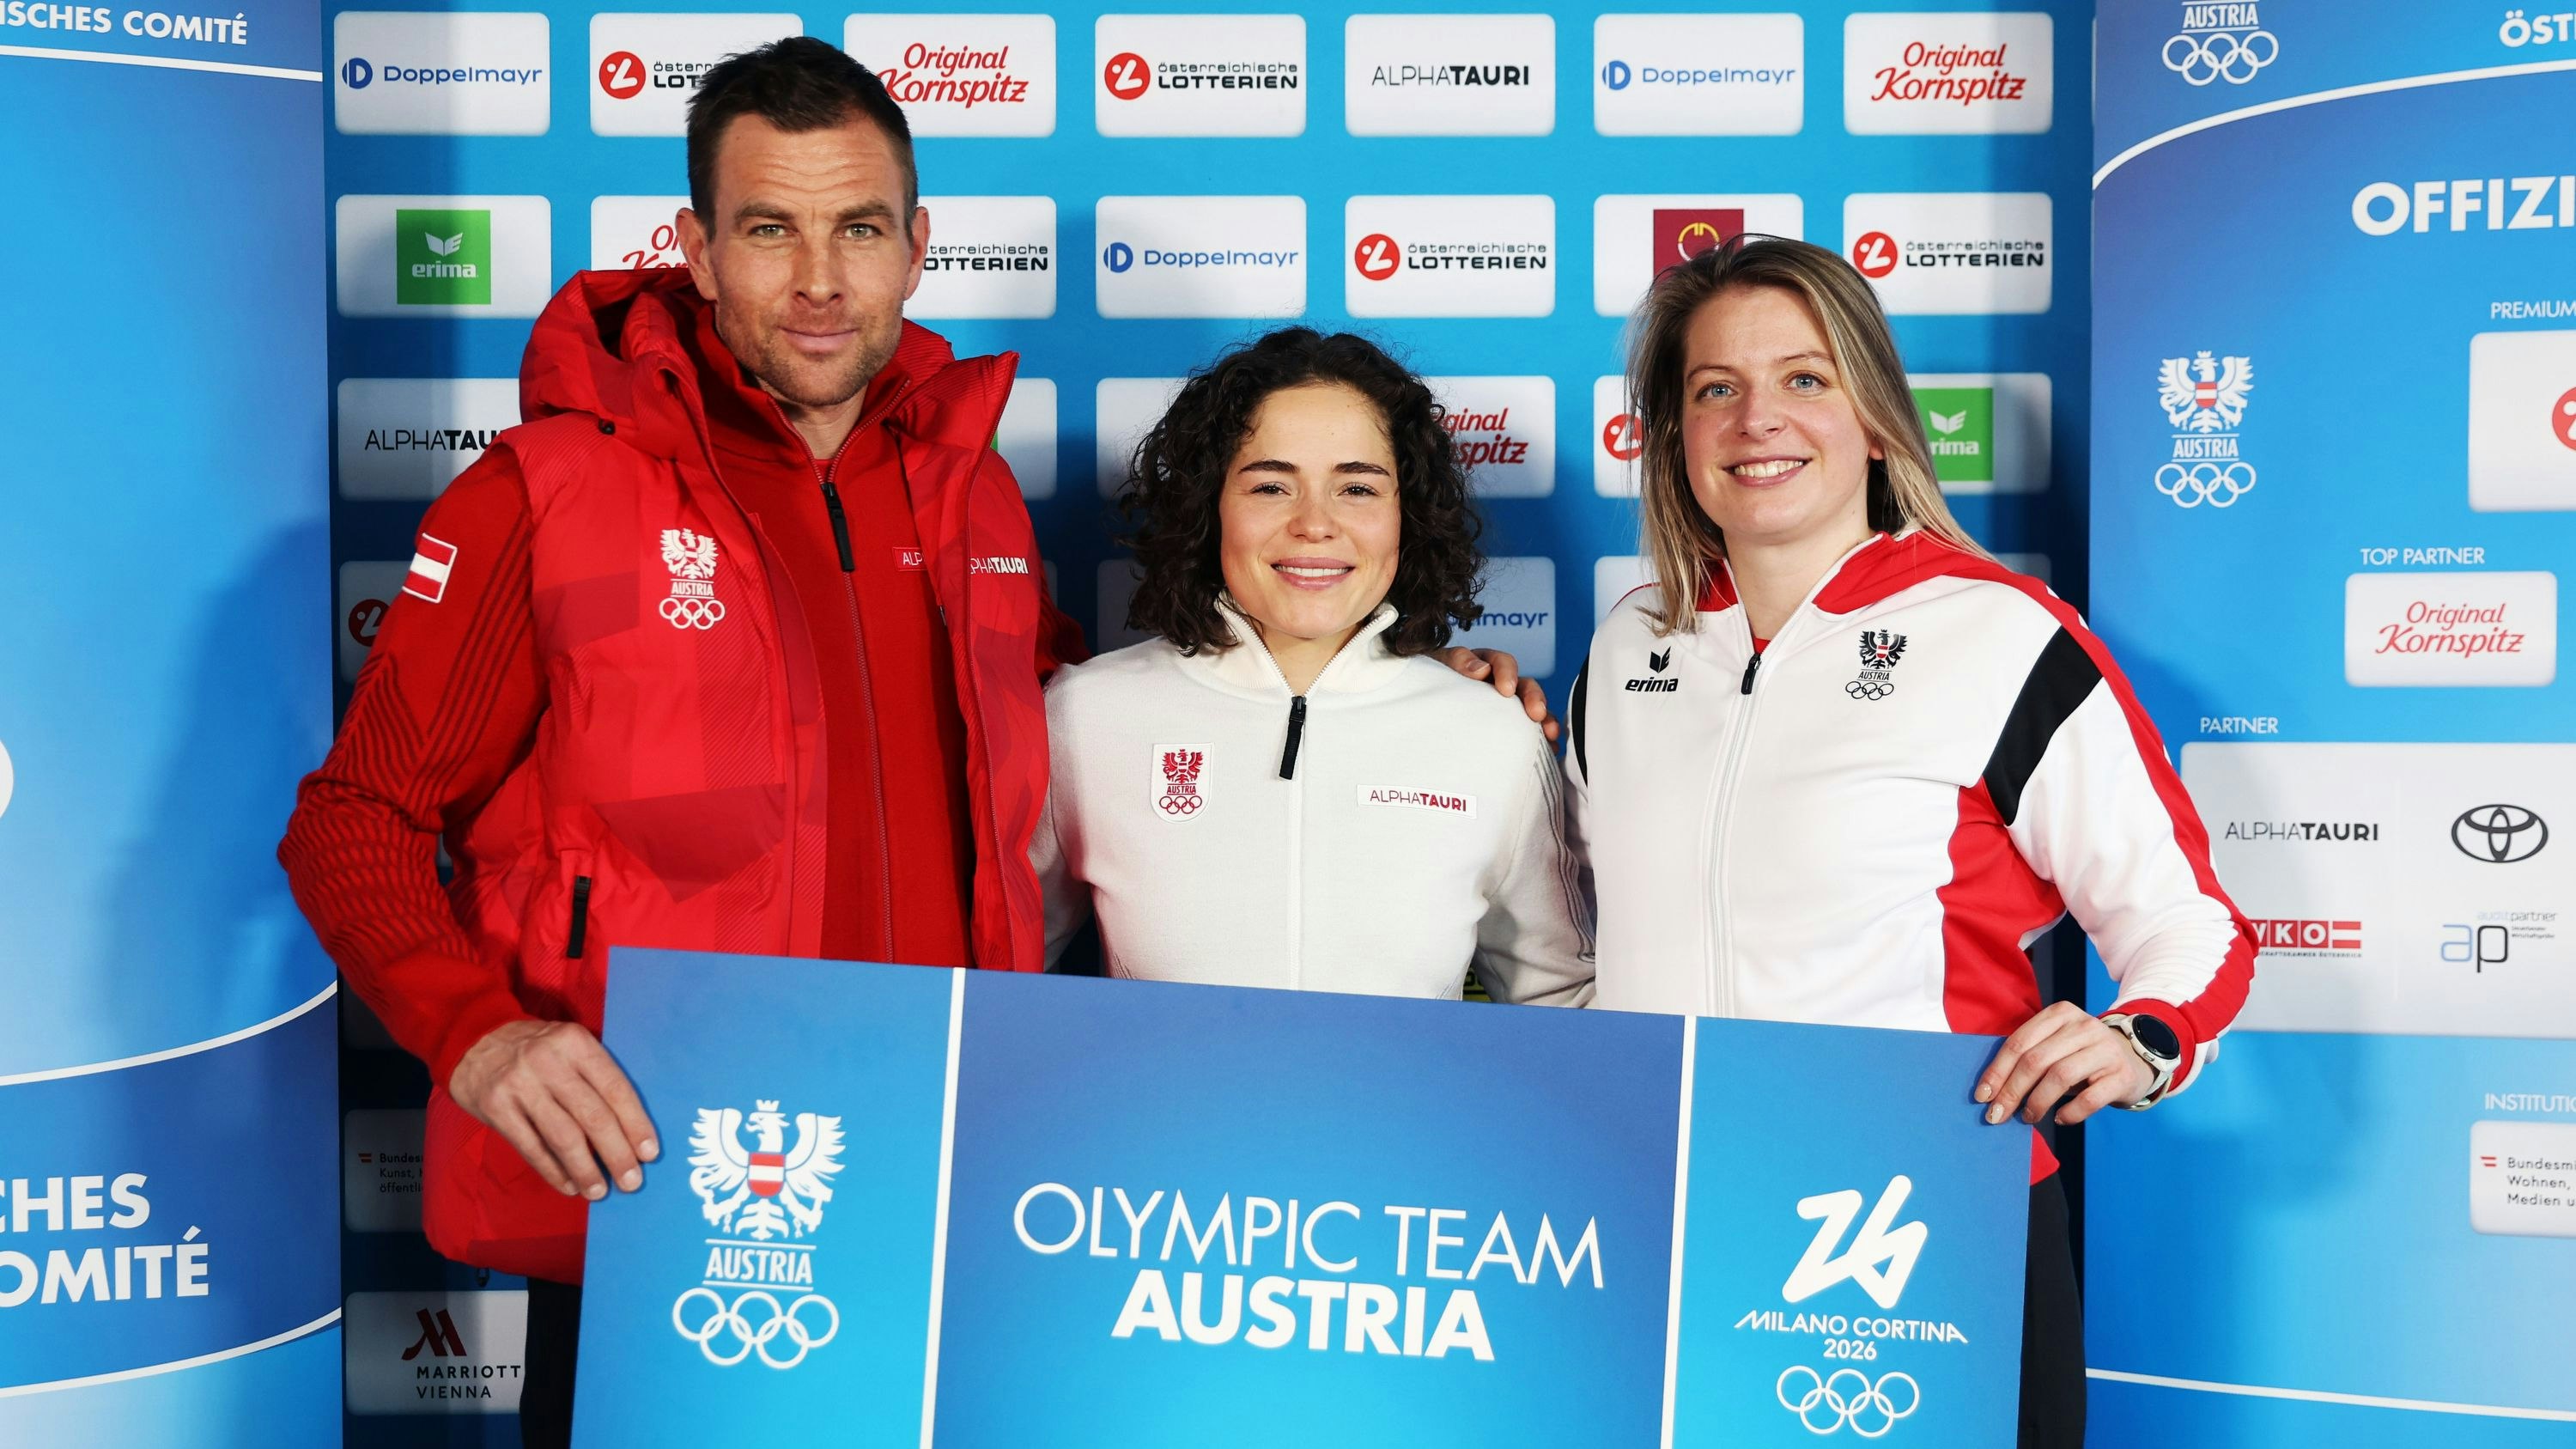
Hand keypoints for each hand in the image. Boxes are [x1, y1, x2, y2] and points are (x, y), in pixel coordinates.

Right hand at [449, 1020, 658, 1199]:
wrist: (473, 1038)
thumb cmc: (535, 1049)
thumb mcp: (568, 1046)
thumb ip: (594, 1078)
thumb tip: (629, 1130)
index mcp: (576, 1043)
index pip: (616, 1088)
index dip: (636, 1124)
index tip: (649, 1154)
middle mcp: (549, 1061)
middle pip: (593, 1116)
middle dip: (617, 1154)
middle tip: (632, 1182)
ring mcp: (520, 1085)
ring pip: (563, 1137)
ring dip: (586, 1170)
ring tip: (600, 1191)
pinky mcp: (496, 1107)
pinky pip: (531, 1147)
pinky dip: (553, 1171)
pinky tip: (569, 1185)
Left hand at [1436, 646, 1560, 741]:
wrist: (1420, 710)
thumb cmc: (1428, 682)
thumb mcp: (1438, 666)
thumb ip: (1457, 662)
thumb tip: (1481, 669)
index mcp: (1483, 664)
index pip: (1500, 661)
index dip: (1507, 672)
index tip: (1506, 690)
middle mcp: (1500, 683)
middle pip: (1524, 685)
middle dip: (1533, 698)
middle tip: (1536, 713)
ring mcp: (1507, 705)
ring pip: (1533, 708)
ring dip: (1545, 719)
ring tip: (1550, 734)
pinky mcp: (1510, 726)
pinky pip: (1532, 730)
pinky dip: (1543, 738)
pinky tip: (1550, 749)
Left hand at [1974, 1002, 2154, 1127]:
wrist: (2135, 1060)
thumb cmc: (2083, 1056)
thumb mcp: (2057, 1045)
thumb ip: (2029, 1056)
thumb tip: (1992, 1090)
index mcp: (2061, 1014)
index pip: (2019, 1042)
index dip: (1997, 1071)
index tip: (1982, 1096)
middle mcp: (2084, 1027)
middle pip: (2036, 1060)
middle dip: (2011, 1091)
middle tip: (1997, 1115)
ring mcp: (2105, 1050)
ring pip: (2060, 1077)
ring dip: (2037, 1102)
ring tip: (2028, 1117)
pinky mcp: (2121, 1075)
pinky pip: (2089, 1098)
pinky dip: (2070, 1112)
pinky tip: (2059, 1119)